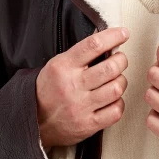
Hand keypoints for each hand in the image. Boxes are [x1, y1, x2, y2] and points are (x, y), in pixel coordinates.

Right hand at [36, 25, 128, 146]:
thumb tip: (103, 36)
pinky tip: (112, 99)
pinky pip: (116, 110)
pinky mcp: (88, 125)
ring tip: (116, 80)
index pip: (93, 45)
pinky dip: (118, 103)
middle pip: (110, 68)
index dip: (113, 36)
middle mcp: (72, 86)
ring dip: (121, 81)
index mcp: (63, 67)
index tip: (123, 33)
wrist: (34, 122)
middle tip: (119, 60)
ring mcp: (81, 107)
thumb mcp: (57, 65)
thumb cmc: (49, 91)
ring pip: (116, 88)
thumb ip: (80, 53)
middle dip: (121, 60)